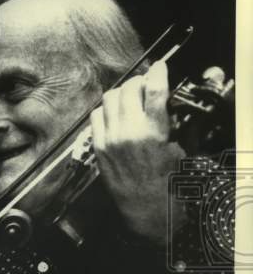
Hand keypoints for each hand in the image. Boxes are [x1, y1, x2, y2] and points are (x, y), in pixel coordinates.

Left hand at [90, 60, 185, 242]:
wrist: (144, 207)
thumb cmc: (166, 181)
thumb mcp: (177, 149)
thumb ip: (170, 123)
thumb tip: (163, 101)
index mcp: (154, 132)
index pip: (155, 90)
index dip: (158, 72)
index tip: (160, 65)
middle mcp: (129, 131)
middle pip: (129, 88)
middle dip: (139, 81)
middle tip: (144, 83)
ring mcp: (110, 138)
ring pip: (110, 98)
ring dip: (122, 92)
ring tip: (130, 96)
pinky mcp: (97, 146)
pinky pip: (96, 115)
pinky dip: (106, 108)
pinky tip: (114, 112)